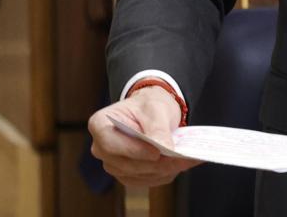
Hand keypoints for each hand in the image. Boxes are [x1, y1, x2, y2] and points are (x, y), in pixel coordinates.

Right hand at [86, 86, 200, 186]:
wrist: (152, 112)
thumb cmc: (149, 106)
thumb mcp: (155, 108)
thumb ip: (158, 128)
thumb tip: (165, 148)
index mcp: (100, 125)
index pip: (110, 145)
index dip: (133, 150)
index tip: (156, 152)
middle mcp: (101, 148)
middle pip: (125, 164)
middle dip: (154, 164)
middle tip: (181, 159)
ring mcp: (113, 163)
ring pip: (137, 175)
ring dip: (162, 170)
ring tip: (186, 161)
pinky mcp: (127, 174)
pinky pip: (145, 180)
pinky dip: (163, 174)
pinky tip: (179, 165)